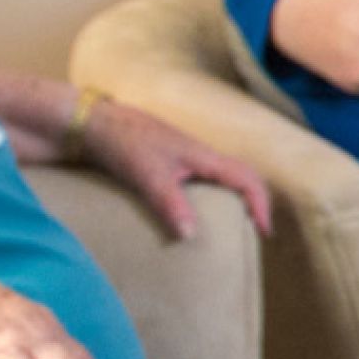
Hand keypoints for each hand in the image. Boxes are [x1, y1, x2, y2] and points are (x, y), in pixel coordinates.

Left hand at [77, 97, 274, 239]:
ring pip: (224, 176)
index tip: (263, 232)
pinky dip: (213, 196)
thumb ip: (170, 203)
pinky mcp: (171, 160)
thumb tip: (191, 236)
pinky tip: (197, 211)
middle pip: (242, 176)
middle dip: (255, 202)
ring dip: (235, 199)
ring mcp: (186, 157)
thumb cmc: (123, 143)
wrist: (94, 122)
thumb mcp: (147, 174)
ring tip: (231, 224)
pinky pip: (204, 179)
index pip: (247, 178)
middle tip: (254, 229)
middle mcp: (201, 155)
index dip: (261, 204)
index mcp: (203, 156)